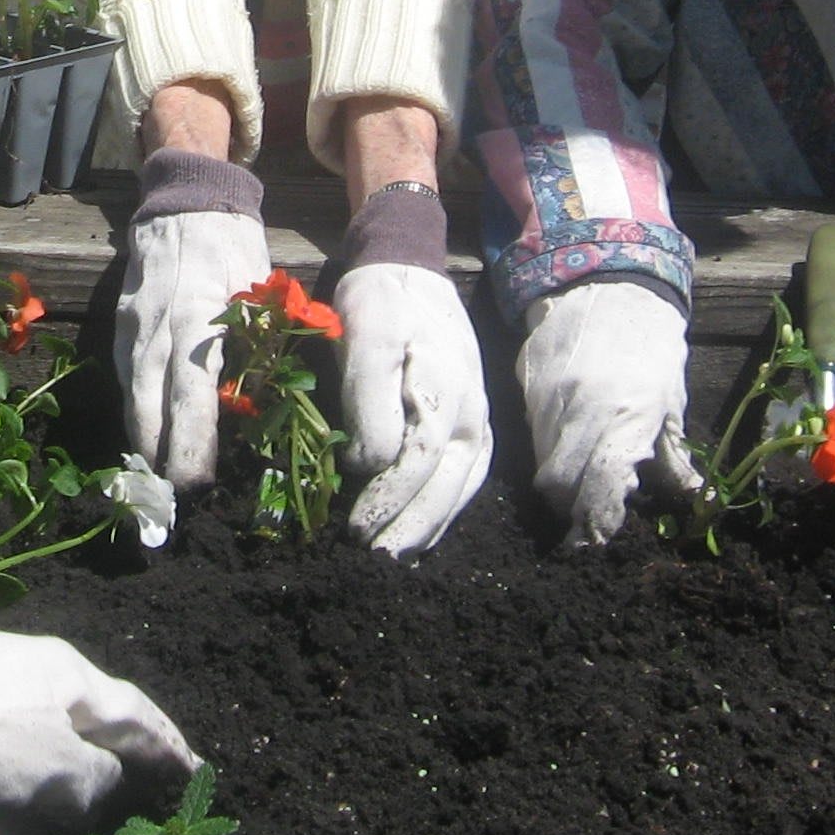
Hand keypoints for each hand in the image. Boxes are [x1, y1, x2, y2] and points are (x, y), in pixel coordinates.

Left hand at [0, 632, 197, 824]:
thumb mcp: (56, 768)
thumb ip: (95, 775)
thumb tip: (102, 778)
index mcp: (70, 672)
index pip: (134, 711)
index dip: (165, 742)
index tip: (190, 766)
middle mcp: (34, 657)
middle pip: (89, 704)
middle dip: (118, 737)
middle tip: (144, 765)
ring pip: (45, 707)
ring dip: (70, 738)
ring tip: (84, 770)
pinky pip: (6, 713)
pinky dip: (27, 737)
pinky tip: (18, 759)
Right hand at [116, 200, 270, 487]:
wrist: (185, 198)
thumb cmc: (233, 245)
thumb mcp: (258, 289)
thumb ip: (257, 344)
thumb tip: (257, 404)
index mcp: (198, 318)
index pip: (192, 394)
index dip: (192, 441)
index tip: (196, 480)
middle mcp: (158, 326)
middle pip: (151, 404)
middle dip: (159, 455)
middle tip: (170, 499)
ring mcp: (134, 323)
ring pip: (133, 392)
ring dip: (142, 438)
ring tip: (154, 480)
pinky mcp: (122, 321)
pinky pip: (126, 374)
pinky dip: (134, 408)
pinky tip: (143, 436)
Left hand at [332, 265, 492, 555]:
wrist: (408, 270)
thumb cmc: (381, 302)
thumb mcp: (365, 336)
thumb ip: (369, 400)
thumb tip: (368, 466)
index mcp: (445, 389)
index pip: (419, 460)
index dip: (389, 499)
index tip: (358, 529)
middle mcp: (470, 411)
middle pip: (447, 484)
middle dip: (412, 527)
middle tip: (376, 563)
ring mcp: (476, 418)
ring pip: (460, 486)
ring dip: (430, 526)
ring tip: (400, 559)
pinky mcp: (471, 421)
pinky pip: (464, 476)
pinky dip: (445, 508)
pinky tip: (423, 531)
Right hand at [518, 280, 691, 546]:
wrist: (604, 284)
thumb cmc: (651, 345)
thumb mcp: (671, 400)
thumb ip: (672, 455)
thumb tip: (692, 500)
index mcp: (625, 418)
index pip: (599, 488)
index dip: (597, 521)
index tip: (602, 535)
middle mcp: (580, 413)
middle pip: (558, 487)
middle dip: (571, 508)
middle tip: (590, 511)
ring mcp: (547, 399)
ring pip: (540, 463)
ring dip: (559, 480)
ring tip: (581, 476)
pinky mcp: (525, 386)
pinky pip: (532, 435)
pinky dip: (549, 449)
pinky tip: (568, 438)